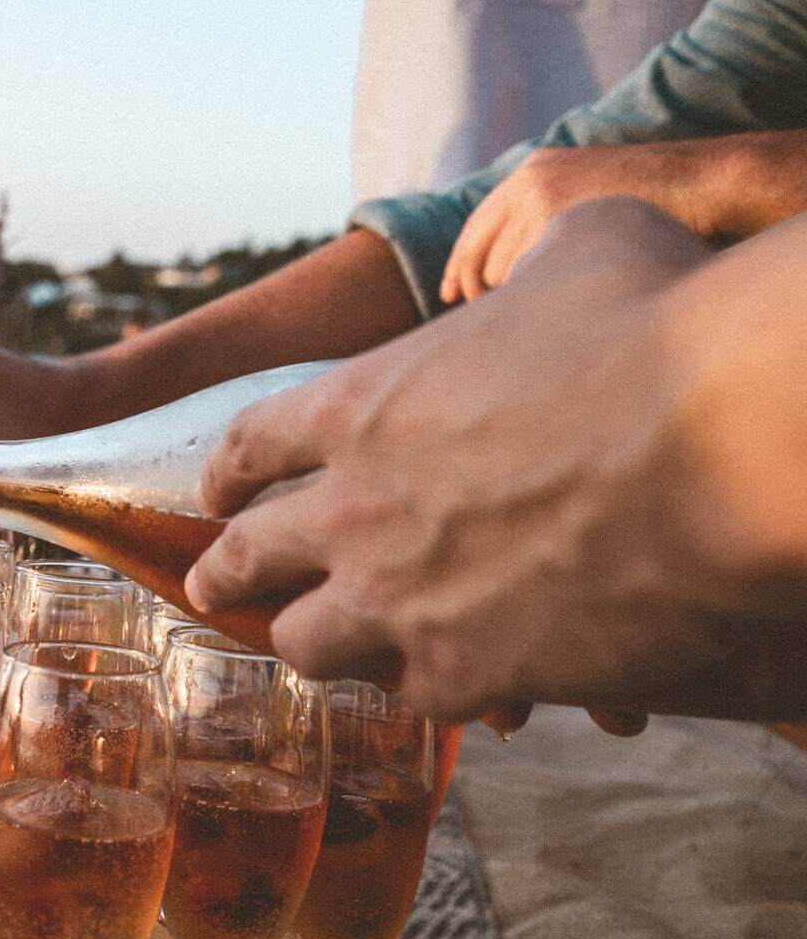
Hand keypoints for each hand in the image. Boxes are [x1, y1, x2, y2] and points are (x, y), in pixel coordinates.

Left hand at [187, 198, 785, 724]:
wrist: (727, 445)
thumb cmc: (659, 325)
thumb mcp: (582, 241)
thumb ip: (532, 253)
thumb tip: (544, 251)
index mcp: (357, 406)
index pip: (251, 445)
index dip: (228, 473)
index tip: (216, 495)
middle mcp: (352, 510)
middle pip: (247, 558)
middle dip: (223, 574)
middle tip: (211, 586)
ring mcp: (399, 600)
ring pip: (307, 646)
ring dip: (312, 639)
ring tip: (316, 643)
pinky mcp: (468, 674)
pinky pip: (413, 697)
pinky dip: (423, 688)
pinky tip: (440, 682)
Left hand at [440, 143, 706, 304]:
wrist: (701, 185)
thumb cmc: (653, 204)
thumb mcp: (588, 199)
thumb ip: (549, 220)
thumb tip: (510, 272)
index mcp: (530, 172)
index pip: (476, 226)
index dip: (459, 264)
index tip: (451, 293)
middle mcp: (527, 180)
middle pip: (478, 251)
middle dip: (475, 288)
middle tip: (476, 318)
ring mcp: (539, 196)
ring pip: (499, 269)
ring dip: (512, 298)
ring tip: (540, 313)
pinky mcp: (555, 215)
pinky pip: (524, 273)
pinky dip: (532, 294)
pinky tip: (553, 307)